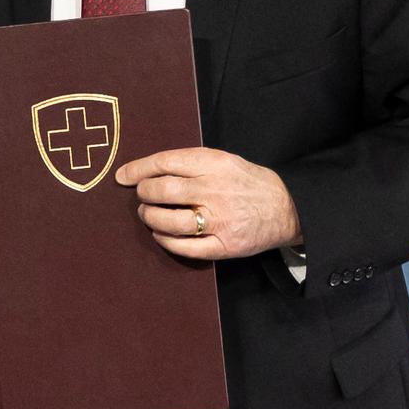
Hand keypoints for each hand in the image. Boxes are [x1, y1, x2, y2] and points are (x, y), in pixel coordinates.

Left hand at [115, 147, 302, 259]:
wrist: (287, 207)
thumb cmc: (246, 182)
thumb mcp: (223, 160)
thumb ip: (188, 163)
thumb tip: (144, 171)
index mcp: (214, 164)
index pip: (165, 162)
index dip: (138, 169)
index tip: (122, 176)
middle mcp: (215, 191)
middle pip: (162, 190)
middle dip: (144, 193)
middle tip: (142, 196)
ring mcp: (219, 221)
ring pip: (169, 221)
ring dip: (150, 217)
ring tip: (148, 214)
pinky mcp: (224, 246)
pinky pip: (184, 248)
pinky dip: (165, 241)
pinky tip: (161, 234)